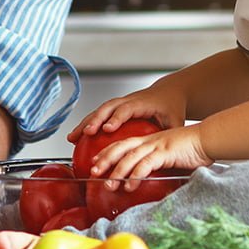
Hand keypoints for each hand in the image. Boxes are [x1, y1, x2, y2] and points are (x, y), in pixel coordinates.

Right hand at [66, 83, 186, 143]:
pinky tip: (77, 138)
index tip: (107, 129)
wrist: (168, 92)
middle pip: (107, 108)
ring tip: (72, 138)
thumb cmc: (172, 107)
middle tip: (86, 133)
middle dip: (95, 120)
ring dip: (85, 123)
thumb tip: (169, 155)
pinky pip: (98, 115)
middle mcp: (128, 100)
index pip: (126, 109)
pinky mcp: (115, 108)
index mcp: (142, 103)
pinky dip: (86, 124)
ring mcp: (120, 103)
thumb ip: (171, 136)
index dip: (116, 118)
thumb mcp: (176, 122)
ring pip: (99, 111)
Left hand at [90, 122, 211, 182]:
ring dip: (116, 171)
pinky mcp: (165, 152)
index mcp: (149, 140)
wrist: (209, 139)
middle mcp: (149, 141)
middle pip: (120, 148)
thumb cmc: (193, 149)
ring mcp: (156, 146)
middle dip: (104, 160)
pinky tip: (129, 185)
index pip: (122, 144)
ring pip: (130, 157)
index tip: (95, 162)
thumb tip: (152, 182)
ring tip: (108, 184)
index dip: (107, 152)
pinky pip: (146, 164)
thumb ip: (159, 167)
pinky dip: (135, 175)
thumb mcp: (171, 158)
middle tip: (92, 172)